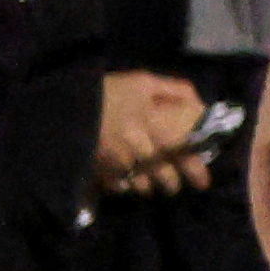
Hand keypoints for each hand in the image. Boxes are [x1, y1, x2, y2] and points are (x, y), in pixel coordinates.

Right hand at [95, 66, 223, 197]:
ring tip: (153, 189)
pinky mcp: (96, 168)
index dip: (193, 167)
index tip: (204, 182)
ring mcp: (115, 159)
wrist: (66, 104)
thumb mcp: (144, 81)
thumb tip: (199, 105)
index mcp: (152, 122)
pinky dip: (123, 187)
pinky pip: (115, 184)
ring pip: (139, 182)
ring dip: (148, 187)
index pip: (180, 149)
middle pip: (160, 171)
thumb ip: (175, 90)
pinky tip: (127, 185)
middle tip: (175, 187)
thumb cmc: (109, 90)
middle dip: (170, 183)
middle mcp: (136, 145)